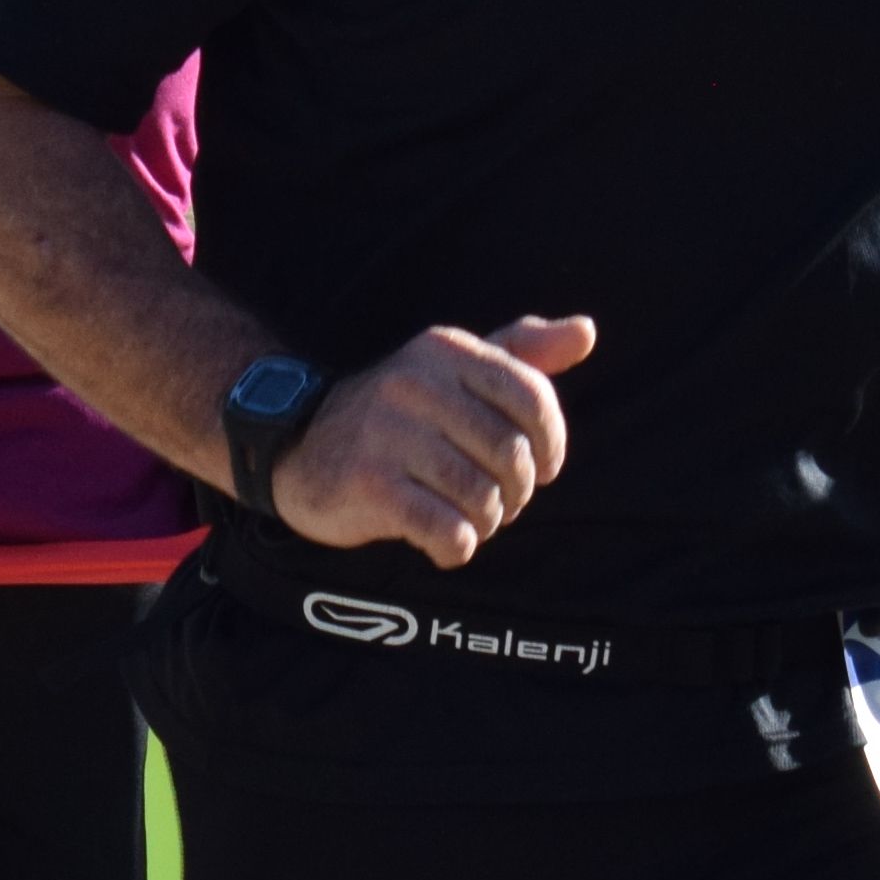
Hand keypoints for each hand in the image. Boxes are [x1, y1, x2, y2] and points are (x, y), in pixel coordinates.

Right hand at [270, 313, 597, 569]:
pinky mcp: (369, 485)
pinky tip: (443, 543)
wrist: (294, 447)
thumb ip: (520, 354)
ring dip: (485, 523)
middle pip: (511, 455)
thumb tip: (585, 332)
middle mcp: (415, 384)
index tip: (542, 467)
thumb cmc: (395, 416)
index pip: (532, 397)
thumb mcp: (452, 371)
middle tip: (497, 502)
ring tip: (468, 521)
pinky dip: (456, 547)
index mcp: (444, 351)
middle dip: (516, 492)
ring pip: (482, 497)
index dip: (552, 443)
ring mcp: (388, 434)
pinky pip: (446, 530)